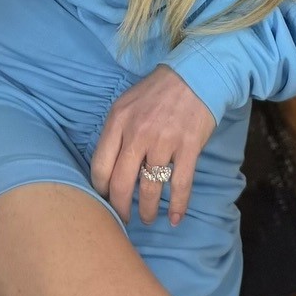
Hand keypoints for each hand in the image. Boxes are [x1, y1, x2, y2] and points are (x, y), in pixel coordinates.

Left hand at [90, 64, 215, 227]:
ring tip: (148, 218)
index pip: (100, 166)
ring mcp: (163, 142)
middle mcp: (137, 133)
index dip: (100, 189)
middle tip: (123, 219)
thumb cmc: (157, 91)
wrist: (195, 76)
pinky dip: (178, 206)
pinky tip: (175, 219)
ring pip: (150, 188)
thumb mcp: (126, 103)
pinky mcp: (188, 147)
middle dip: (121, 208)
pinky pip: (180, 185)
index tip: (104, 199)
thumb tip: (108, 166)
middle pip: (122, 183)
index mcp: (118, 121)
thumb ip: (115, 132)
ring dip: (148, 210)